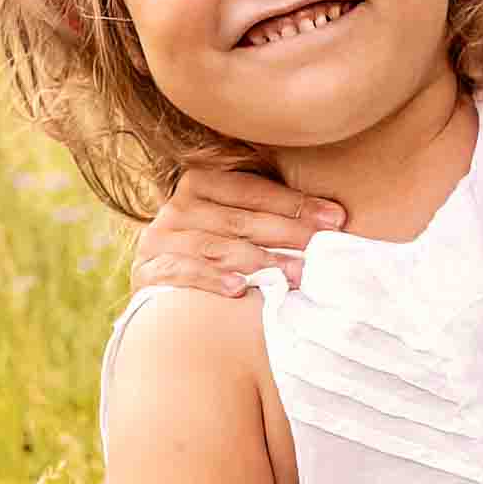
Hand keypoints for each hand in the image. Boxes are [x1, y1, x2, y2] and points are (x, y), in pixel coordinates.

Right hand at [132, 157, 344, 296]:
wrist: (165, 300)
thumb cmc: (215, 257)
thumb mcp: (235, 228)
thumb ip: (267, 215)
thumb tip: (333, 216)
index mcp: (198, 183)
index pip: (251, 191)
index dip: (295, 204)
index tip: (334, 219)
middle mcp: (176, 207)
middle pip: (240, 219)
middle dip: (287, 234)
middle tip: (323, 250)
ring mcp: (159, 239)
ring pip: (216, 246)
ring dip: (261, 262)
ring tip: (296, 274)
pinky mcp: (147, 272)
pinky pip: (183, 272)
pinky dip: (212, 279)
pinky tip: (240, 289)